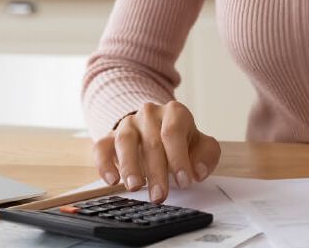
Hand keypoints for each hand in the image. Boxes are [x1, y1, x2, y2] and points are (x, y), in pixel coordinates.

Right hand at [92, 100, 220, 203]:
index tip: (184, 182)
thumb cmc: (181, 140)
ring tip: (135, 187)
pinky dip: (104, 164)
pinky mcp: (109, 136)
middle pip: (151, 141)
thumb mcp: (200, 144)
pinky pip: (101, 147)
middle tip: (160, 196)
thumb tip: (198, 171)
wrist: (157, 127)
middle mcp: (150, 113)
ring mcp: (128, 124)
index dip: (178, 157)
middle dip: (156, 172)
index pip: (174, 131)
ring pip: (125, 141)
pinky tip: (112, 180)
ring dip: (129, 165)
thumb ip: (206, 155)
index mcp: (174, 112)